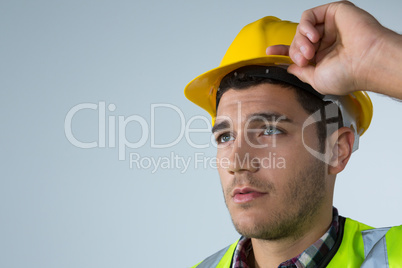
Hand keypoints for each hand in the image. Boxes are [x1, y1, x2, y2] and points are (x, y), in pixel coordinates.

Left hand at [267, 1, 386, 95]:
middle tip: (303, 58)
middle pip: (297, 41)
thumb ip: (302, 73)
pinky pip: (309, 15)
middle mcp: (326, 42)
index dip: (283, 50)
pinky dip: (305, 26)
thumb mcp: (317, 80)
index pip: (299, 51)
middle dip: (294, 50)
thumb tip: (290, 68)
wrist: (366, 62)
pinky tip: (314, 37)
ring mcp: (330, 28)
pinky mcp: (334, 13)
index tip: (270, 52)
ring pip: (301, 28)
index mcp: (323, 58)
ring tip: (310, 50)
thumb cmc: (348, 74)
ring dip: (300, 40)